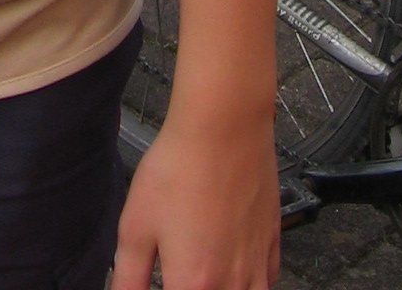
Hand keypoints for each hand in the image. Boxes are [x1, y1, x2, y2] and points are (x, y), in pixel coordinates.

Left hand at [113, 111, 279, 289]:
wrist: (223, 127)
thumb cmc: (179, 169)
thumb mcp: (135, 225)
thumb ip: (128, 277)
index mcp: (193, 284)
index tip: (162, 279)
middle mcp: (231, 284)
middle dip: (195, 289)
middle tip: (179, 273)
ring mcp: (257, 266)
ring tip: (206, 277)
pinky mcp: (273, 243)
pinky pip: (267, 282)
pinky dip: (251, 284)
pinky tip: (234, 269)